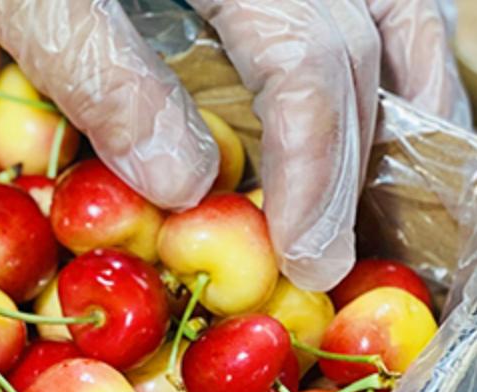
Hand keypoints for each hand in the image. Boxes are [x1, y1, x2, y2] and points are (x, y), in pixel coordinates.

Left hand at [0, 0, 471, 290]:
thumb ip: (100, 73)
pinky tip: (367, 119)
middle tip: (333, 259)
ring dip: (399, 103)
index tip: (308, 256)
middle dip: (360, 156)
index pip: (306, 58)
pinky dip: (371, 59)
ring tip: (398, 197)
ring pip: (390, 6)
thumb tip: (184, 184)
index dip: (315, 166)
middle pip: (364, 37)